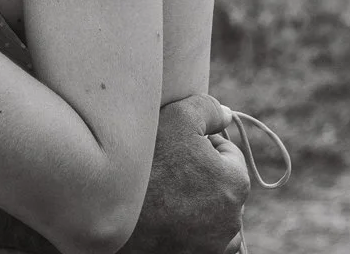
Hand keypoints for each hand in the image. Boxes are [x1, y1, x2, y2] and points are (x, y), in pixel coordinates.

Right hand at [124, 93, 249, 253]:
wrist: (113, 208)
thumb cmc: (150, 162)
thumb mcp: (179, 117)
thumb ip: (209, 109)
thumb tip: (226, 115)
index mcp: (236, 183)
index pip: (228, 153)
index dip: (203, 144)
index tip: (179, 146)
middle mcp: (232, 221)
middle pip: (220, 185)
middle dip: (201, 175)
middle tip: (169, 168)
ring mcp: (214, 246)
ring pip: (212, 216)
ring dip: (197, 205)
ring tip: (165, 194)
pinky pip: (199, 240)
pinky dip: (187, 229)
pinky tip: (166, 217)